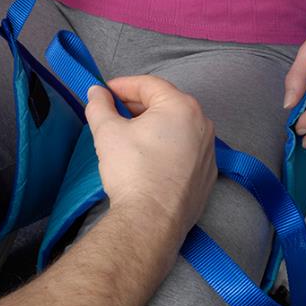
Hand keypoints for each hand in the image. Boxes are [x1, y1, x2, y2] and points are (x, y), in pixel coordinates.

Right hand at [85, 76, 216, 237]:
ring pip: (176, 126)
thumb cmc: (131, 169)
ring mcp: (209, 150)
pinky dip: (167, 145)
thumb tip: (96, 92)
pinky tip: (149, 157)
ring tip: (129, 134)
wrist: (151, 220)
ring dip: (152, 124)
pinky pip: (185, 149)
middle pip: (164, 103)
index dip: (122, 85)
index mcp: (181, 106)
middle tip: (113, 112)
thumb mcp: (107, 131)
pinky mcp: (207, 174)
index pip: (148, 84)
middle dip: (136, 104)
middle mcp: (202, 123)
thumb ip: (99, 105)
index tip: (104, 92)